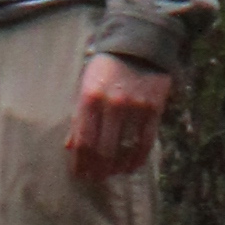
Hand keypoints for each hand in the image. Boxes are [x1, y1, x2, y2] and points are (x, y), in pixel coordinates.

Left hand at [66, 50, 172, 181]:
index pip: (83, 140)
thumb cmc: (106, 69)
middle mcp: (111, 104)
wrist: (137, 46)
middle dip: (97, 170)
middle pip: (103, 150)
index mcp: (89, 98)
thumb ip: (79, 116)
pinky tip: (130, 166)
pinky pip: (145, 143)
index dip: (80, 162)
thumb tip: (70, 147)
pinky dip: (137, 159)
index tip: (79, 174)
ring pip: (124, 150)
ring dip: (116, 168)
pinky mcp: (153, 110)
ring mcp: (134, 108)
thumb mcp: (86, 86)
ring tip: (111, 174)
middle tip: (95, 179)